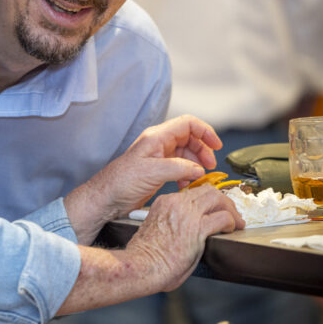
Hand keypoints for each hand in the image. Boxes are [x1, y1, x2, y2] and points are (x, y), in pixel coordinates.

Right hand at [58, 185, 241, 314]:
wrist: (140, 265)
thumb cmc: (145, 256)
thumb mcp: (156, 229)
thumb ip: (173, 224)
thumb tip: (186, 233)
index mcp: (164, 203)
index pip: (192, 193)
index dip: (208, 200)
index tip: (214, 208)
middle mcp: (176, 203)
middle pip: (208, 191)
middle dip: (223, 201)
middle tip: (231, 213)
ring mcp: (188, 214)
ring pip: (218, 199)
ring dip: (231, 210)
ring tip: (236, 222)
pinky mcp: (198, 228)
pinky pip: (223, 217)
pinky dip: (232, 222)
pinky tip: (232, 230)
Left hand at [64, 114, 222, 243]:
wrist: (106, 199)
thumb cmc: (120, 182)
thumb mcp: (152, 172)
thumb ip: (178, 168)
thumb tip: (199, 169)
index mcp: (156, 137)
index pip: (187, 124)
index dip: (205, 131)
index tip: (216, 145)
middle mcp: (159, 145)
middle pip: (190, 139)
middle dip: (203, 151)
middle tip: (210, 166)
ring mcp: (159, 158)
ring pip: (186, 155)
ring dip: (196, 165)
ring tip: (200, 178)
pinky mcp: (158, 172)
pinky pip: (180, 168)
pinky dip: (188, 174)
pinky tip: (187, 184)